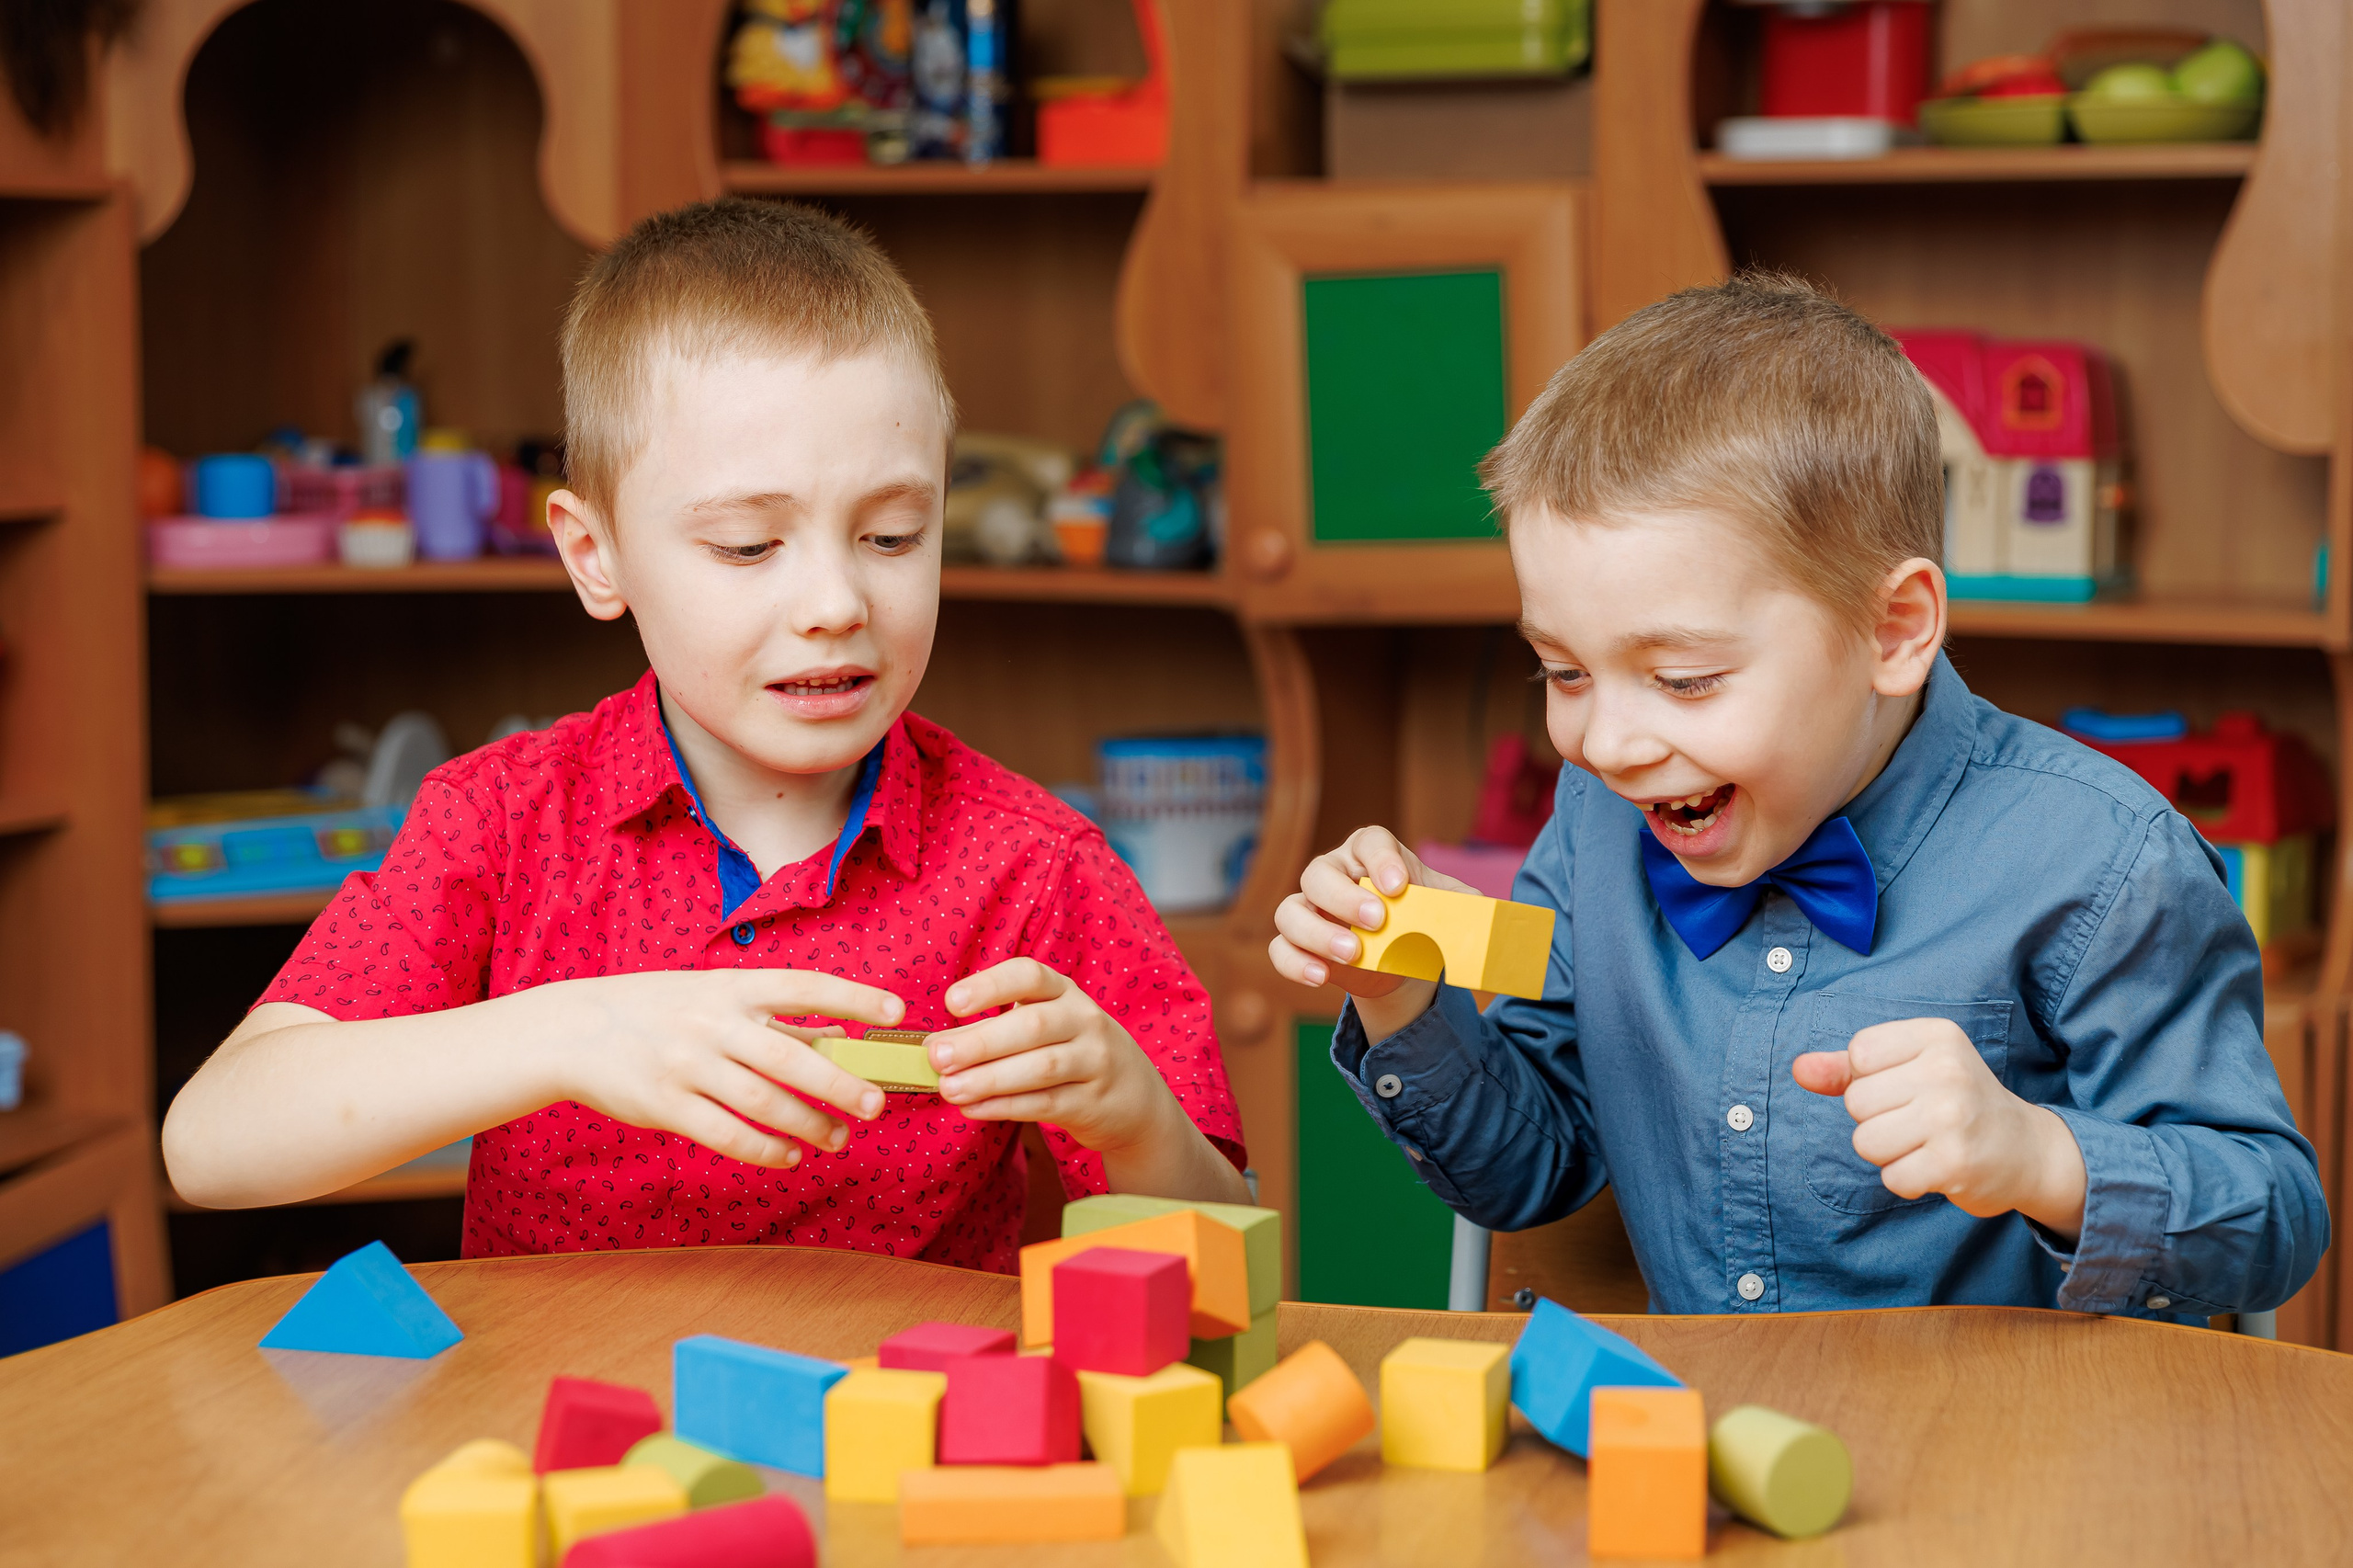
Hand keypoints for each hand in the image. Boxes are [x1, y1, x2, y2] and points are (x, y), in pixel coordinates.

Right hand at [558, 968, 906, 1169]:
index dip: (854, 997)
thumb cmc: (658, 1010)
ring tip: (837, 1137)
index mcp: (732, 986)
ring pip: (766, 1103)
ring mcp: (688, 1066)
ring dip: (811, 1125)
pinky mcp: (666, 1106)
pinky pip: (728, 1135)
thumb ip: (772, 1016)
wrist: (573, 1030)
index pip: (805, 986)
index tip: (896, 1011)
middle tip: (876, 1105)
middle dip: (842, 1084)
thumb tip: (838, 1036)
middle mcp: (713, 1023)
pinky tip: (790, 1154)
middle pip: (793, 1057)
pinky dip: (766, 1149)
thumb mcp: (714, 996)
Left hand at [923, 958, 1182, 1155]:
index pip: (1030, 976)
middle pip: (1033, 1025)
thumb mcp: (1046, 1027)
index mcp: (1065, 993)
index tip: (952, 1002)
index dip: (990, 986)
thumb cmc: (1073, 1053)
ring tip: (949, 1089)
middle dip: (981, 1041)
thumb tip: (936, 1044)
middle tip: (937, 1057)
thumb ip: (994, 1030)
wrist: (1136, 1098)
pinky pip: (1046, 1104)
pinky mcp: (1093, 1103)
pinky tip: (973, 1108)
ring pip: (1040, 1067)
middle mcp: (1085, 1021)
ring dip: (989, 1079)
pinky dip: (1005, 1107)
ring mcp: (1094, 1062)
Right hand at [1269, 826, 1472, 1038]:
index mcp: (1369, 853)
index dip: (1381, 860)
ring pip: (1291, 910)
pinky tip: (1322, 976)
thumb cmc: (1421, 919)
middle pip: (1320, 873)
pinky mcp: (1296, 942)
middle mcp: (1332, 873)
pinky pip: (1280, 949)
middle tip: (1377, 921)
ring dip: (1317, 933)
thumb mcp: (1448, 908)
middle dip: (1345, 898)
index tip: (1399, 886)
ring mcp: (1308, 907)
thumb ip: (1468, 905)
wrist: (1403, 958)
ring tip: (1353, 954)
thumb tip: (1497, 917)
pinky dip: (1296, 963)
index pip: (1368, 841)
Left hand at [1793, 1018, 2086, 1239]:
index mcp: (1936, 1036)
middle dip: (1877, 1119)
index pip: (1859, 1054)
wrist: (2026, 1150)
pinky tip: (1936, 1167)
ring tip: (1925, 1144)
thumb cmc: (1956, 1101)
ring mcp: (1952, 1118)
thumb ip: (1848, 1067)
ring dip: (1889, 1152)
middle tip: (1919, 1121)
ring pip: (1866, 1141)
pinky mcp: (1954, 1163)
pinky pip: (1891, 1178)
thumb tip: (1798, 1069)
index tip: (1907, 1085)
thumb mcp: (1909, 1068)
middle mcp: (1947, 1071)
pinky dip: (1907, 1180)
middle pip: (1857, 1101)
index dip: (1870, 1078)